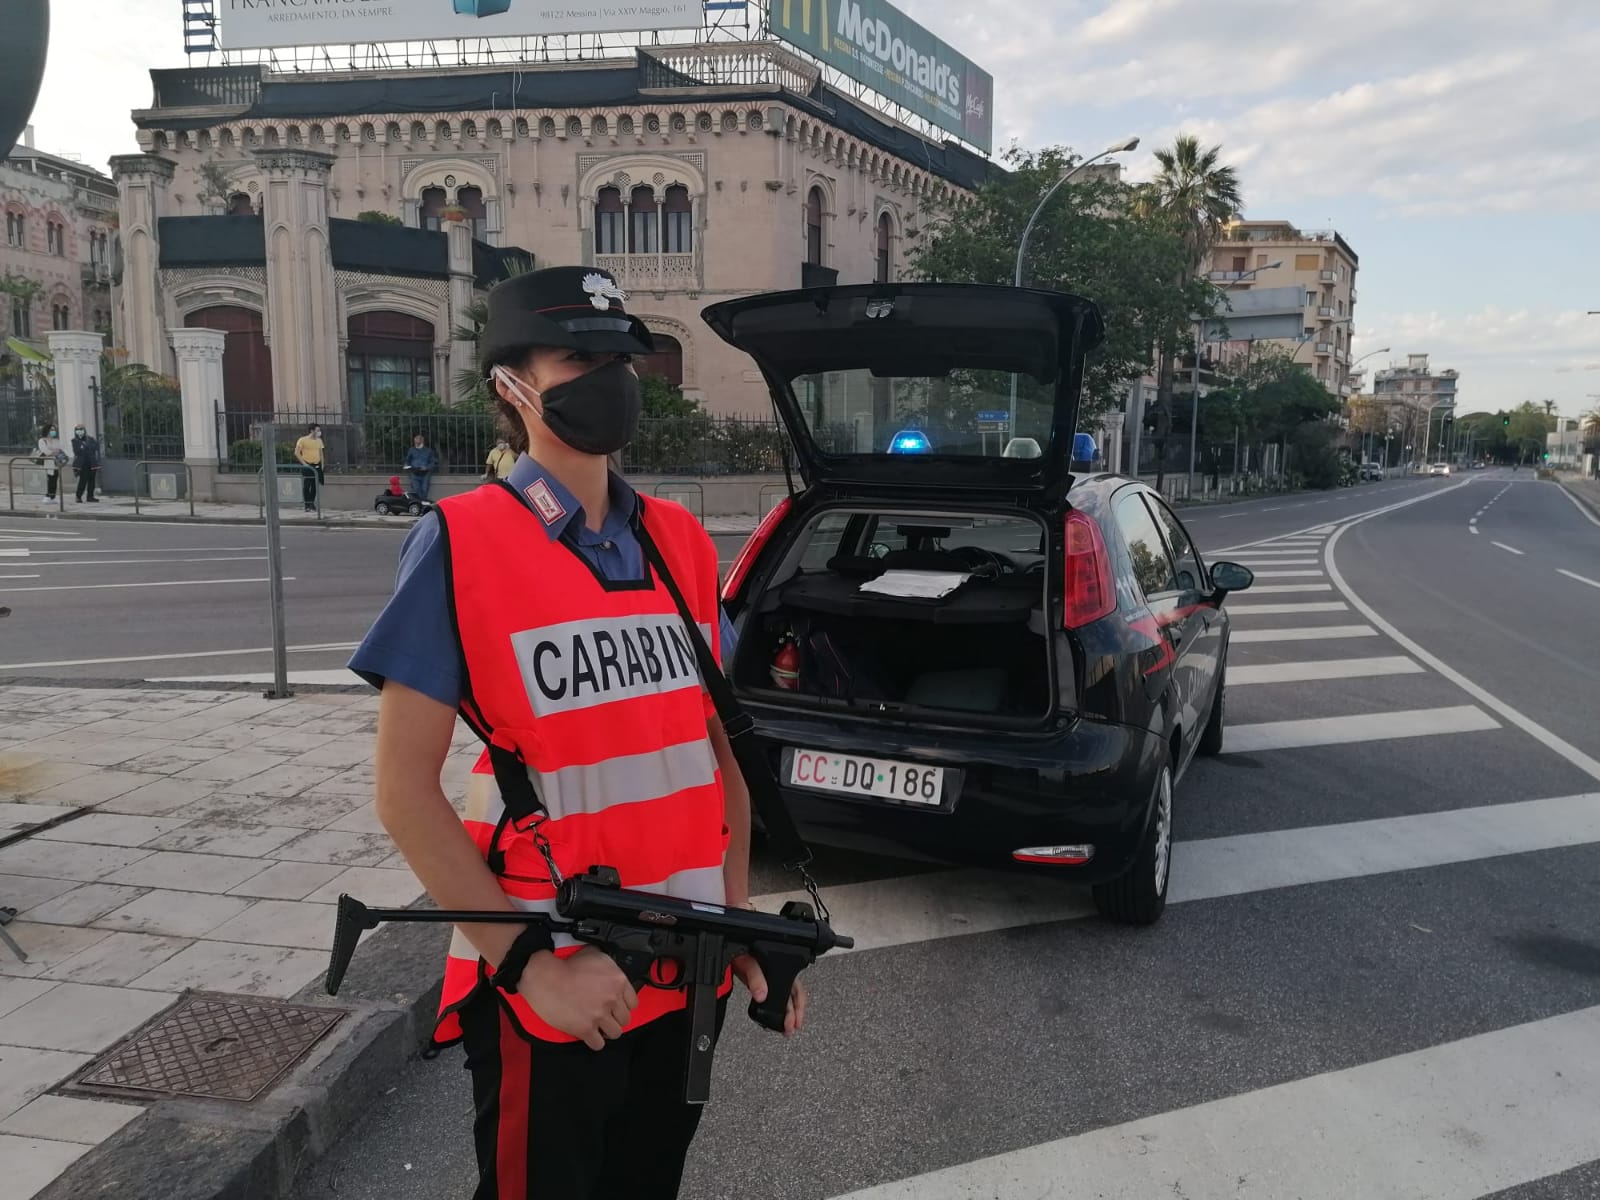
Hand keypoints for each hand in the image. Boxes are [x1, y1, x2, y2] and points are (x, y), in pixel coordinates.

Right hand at [518, 946, 637, 1050]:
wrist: (546, 978)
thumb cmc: (566, 965)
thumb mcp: (594, 954)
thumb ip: (608, 965)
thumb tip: (610, 969)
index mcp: (617, 981)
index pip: (633, 1002)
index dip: (624, 1006)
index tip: (617, 1007)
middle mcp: (612, 999)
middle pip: (625, 1019)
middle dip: (615, 1018)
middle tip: (606, 1016)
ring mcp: (599, 1015)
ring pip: (615, 1033)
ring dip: (607, 1031)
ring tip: (599, 1027)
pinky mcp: (585, 1029)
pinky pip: (598, 1044)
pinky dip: (595, 1041)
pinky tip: (590, 1035)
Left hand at [732, 954, 806, 1036]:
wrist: (731, 955)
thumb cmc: (743, 956)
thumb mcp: (750, 965)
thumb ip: (755, 979)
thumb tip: (762, 995)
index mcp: (783, 970)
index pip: (797, 991)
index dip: (799, 1007)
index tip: (795, 1021)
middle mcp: (781, 977)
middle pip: (794, 999)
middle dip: (794, 1016)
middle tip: (789, 1029)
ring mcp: (773, 983)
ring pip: (787, 1002)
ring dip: (789, 1016)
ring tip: (786, 1029)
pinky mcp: (764, 988)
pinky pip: (776, 1003)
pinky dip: (779, 1013)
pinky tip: (777, 1020)